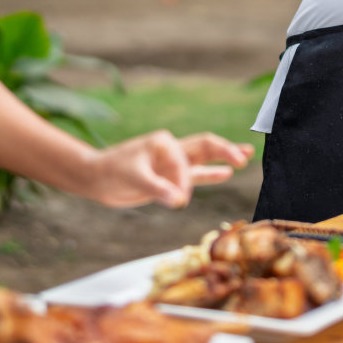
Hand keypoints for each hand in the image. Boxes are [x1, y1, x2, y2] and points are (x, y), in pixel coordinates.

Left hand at [88, 131, 254, 208]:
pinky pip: (195, 174)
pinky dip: (210, 174)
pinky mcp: (170, 177)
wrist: (97, 178)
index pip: (185, 161)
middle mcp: (172, 149)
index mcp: (164, 143)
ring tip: (246, 155)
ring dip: (224, 157)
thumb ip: (157, 188)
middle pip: (205, 146)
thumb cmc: (111, 171)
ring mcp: (172, 163)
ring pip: (204, 158)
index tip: (176, 198)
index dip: (185, 181)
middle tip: (244, 157)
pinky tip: (226, 173)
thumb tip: (178, 199)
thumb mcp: (134, 178)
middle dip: (225, 151)